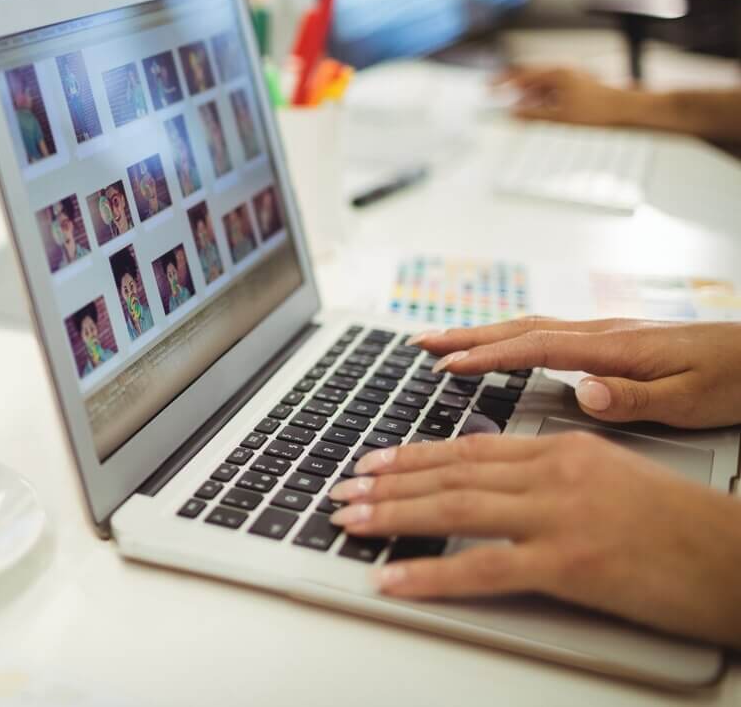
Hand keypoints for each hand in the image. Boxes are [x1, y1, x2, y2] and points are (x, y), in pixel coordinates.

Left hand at [328, 433, 740, 647]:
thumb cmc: (686, 530)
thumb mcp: (613, 480)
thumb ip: (554, 476)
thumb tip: (500, 483)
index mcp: (564, 449)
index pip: (469, 449)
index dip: (412, 456)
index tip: (372, 462)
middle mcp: (555, 473)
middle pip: (450, 474)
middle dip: (387, 483)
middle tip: (342, 491)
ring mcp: (560, 517)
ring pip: (454, 509)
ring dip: (392, 516)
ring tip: (349, 523)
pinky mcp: (569, 564)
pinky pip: (481, 568)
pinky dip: (429, 573)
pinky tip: (393, 578)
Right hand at [414, 317, 740, 427]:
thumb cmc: (737, 380)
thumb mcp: (691, 400)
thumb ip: (633, 398)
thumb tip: (582, 393)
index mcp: (614, 348)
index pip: (534, 349)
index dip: (485, 357)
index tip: (445, 367)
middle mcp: (603, 334)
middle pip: (519, 328)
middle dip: (465, 336)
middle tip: (419, 343)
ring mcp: (607, 335)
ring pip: (530, 328)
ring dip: (482, 333)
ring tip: (444, 341)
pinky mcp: (613, 343)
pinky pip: (546, 335)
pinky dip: (510, 338)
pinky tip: (502, 347)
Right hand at [496, 66, 641, 127]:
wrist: (627, 111)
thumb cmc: (598, 111)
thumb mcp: (559, 117)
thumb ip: (532, 115)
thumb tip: (513, 114)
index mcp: (556, 74)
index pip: (521, 75)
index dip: (502, 82)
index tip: (489, 89)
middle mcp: (562, 72)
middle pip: (530, 77)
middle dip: (515, 90)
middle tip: (500, 97)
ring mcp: (571, 78)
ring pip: (542, 85)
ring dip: (529, 97)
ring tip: (522, 111)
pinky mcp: (577, 87)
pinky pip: (553, 90)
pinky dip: (543, 99)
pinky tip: (541, 112)